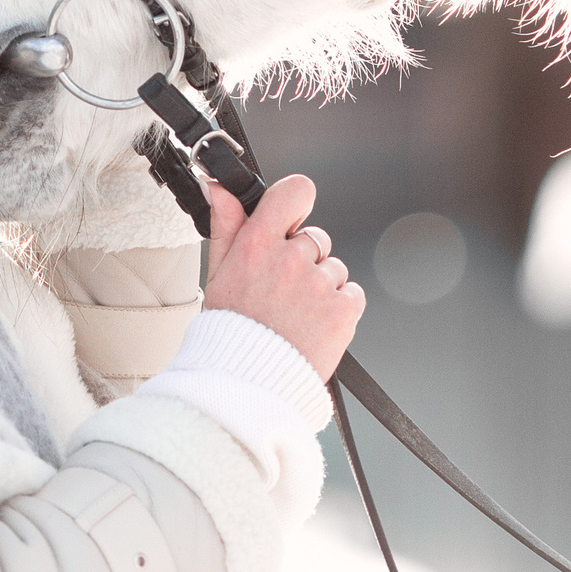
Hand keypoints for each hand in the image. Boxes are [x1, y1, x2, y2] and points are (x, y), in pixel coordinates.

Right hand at [199, 174, 363, 378]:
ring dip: (321, 287)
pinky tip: (313, 325)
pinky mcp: (343, 310)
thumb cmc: (231, 330)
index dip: (297, 201)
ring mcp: (318, 285)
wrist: (248, 383)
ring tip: (295, 315)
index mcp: (257, 245)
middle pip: (316, 238)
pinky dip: (339, 308)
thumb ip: (226, 224)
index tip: (291, 219)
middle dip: (304, 259)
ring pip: (334, 269)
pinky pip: (352, 294)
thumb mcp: (219, 273)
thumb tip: (218, 187)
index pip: (294, 193)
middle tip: (281, 291)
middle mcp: (290, 260)